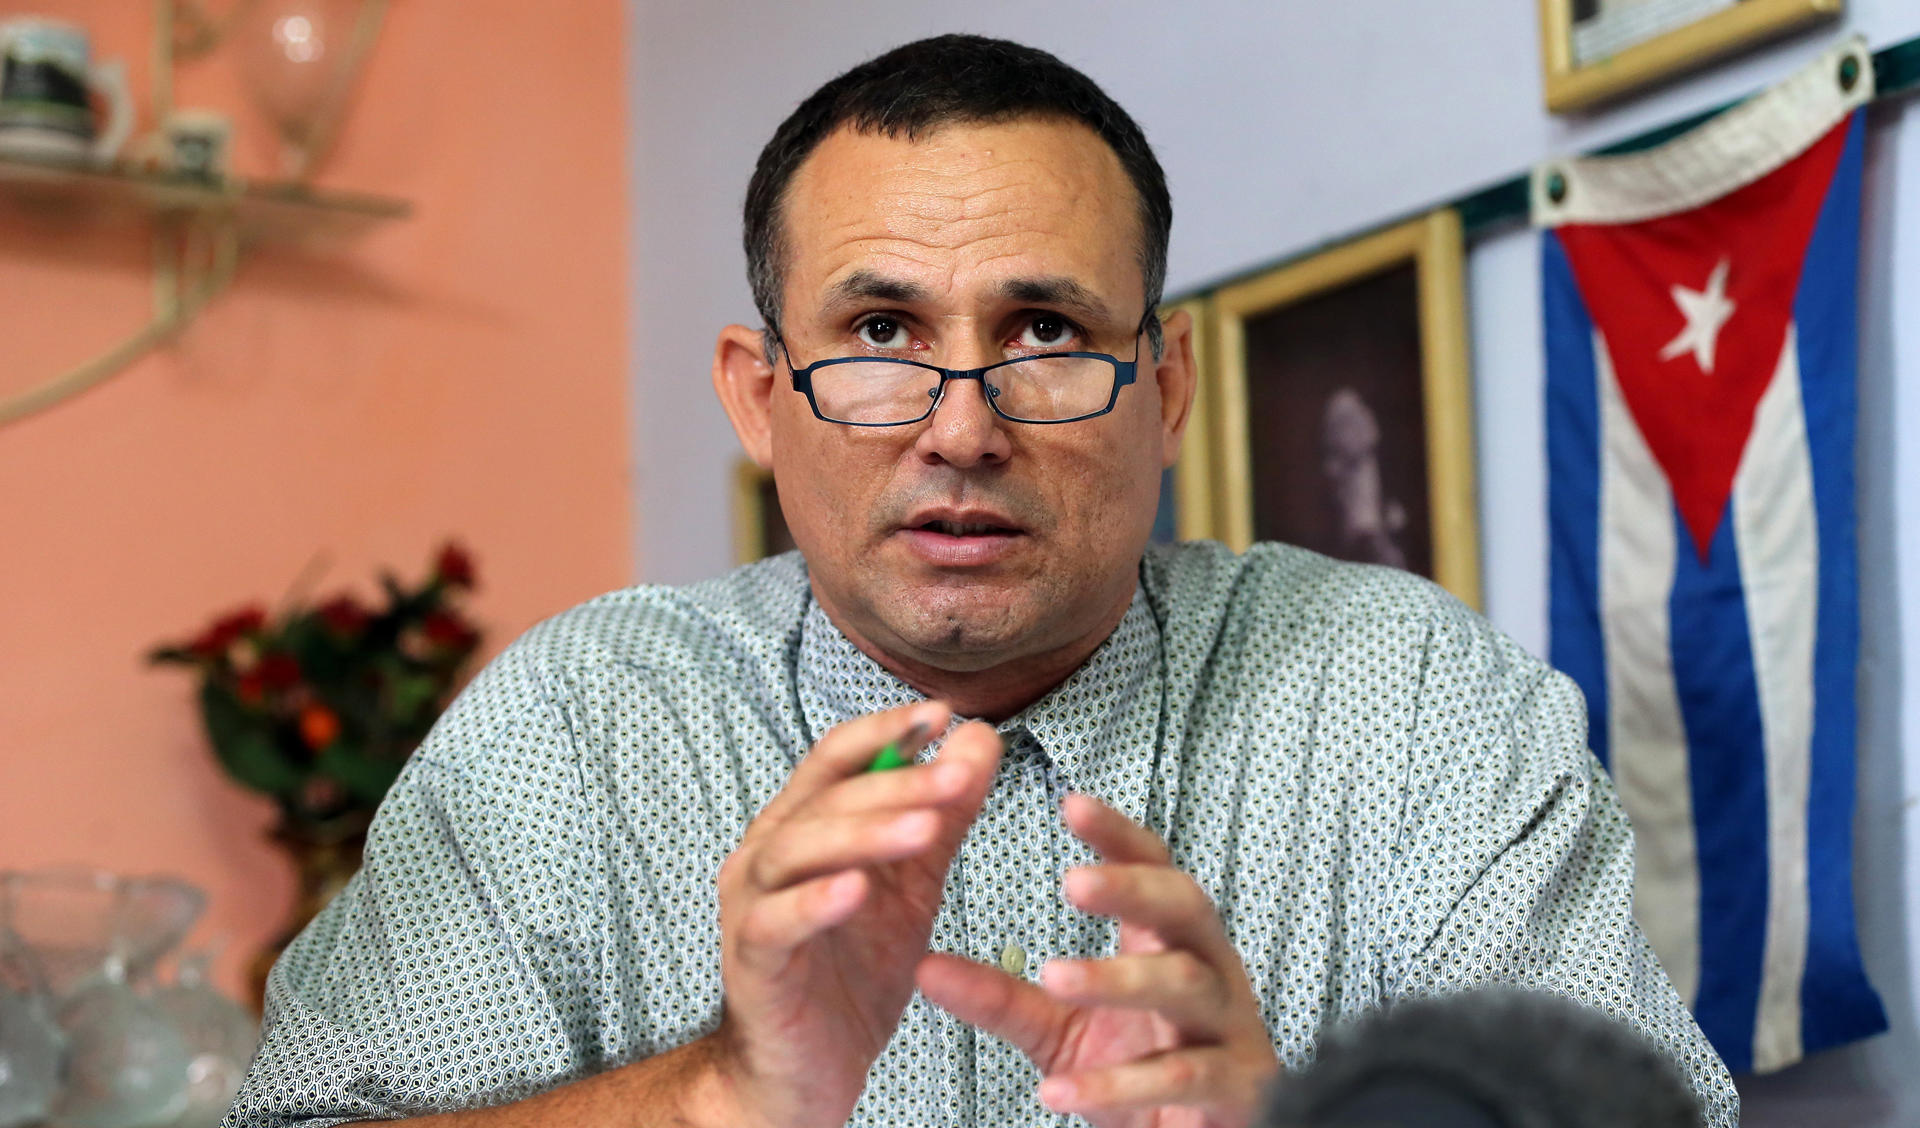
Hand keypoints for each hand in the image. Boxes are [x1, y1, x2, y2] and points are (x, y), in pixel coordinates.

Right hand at [708, 702, 1003, 1127]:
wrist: (804, 1072)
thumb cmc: (851, 972)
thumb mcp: (912, 887)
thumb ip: (943, 817)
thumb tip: (979, 741)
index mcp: (802, 826)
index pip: (836, 758)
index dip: (885, 731)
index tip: (943, 715)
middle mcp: (767, 854)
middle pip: (825, 798)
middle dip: (896, 782)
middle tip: (958, 776)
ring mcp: (750, 905)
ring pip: (798, 849)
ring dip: (864, 832)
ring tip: (927, 827)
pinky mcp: (750, 960)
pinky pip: (775, 922)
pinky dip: (814, 902)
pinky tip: (857, 889)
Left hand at [916, 793, 1277, 1127]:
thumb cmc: (1144, 1070)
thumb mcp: (1060, 1030)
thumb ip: (1002, 997)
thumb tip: (925, 966)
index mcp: (1170, 944)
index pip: (1153, 868)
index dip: (1118, 835)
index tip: (1070, 803)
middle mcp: (1210, 972)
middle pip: (1185, 907)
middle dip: (1131, 888)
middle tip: (1071, 880)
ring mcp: (1229, 1029)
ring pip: (1185, 985)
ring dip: (1118, 979)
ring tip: (1054, 976)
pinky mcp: (1236, 1089)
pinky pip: (1183, 1078)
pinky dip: (1120, 1084)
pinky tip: (1063, 1091)